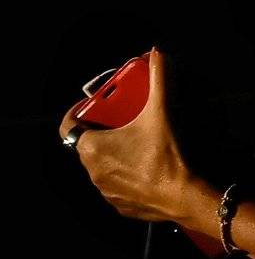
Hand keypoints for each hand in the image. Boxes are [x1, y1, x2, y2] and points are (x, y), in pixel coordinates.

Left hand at [59, 50, 215, 226]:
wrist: (183, 196)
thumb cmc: (165, 156)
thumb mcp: (161, 113)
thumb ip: (158, 80)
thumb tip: (158, 54)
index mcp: (92, 147)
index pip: (68, 126)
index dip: (78, 113)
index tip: (94, 107)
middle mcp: (91, 170)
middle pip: (88, 144)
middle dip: (103, 131)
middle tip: (124, 121)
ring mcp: (105, 190)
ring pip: (102, 165)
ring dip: (114, 153)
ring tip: (137, 143)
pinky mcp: (119, 204)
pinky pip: (116, 184)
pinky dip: (126, 174)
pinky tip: (146, 167)